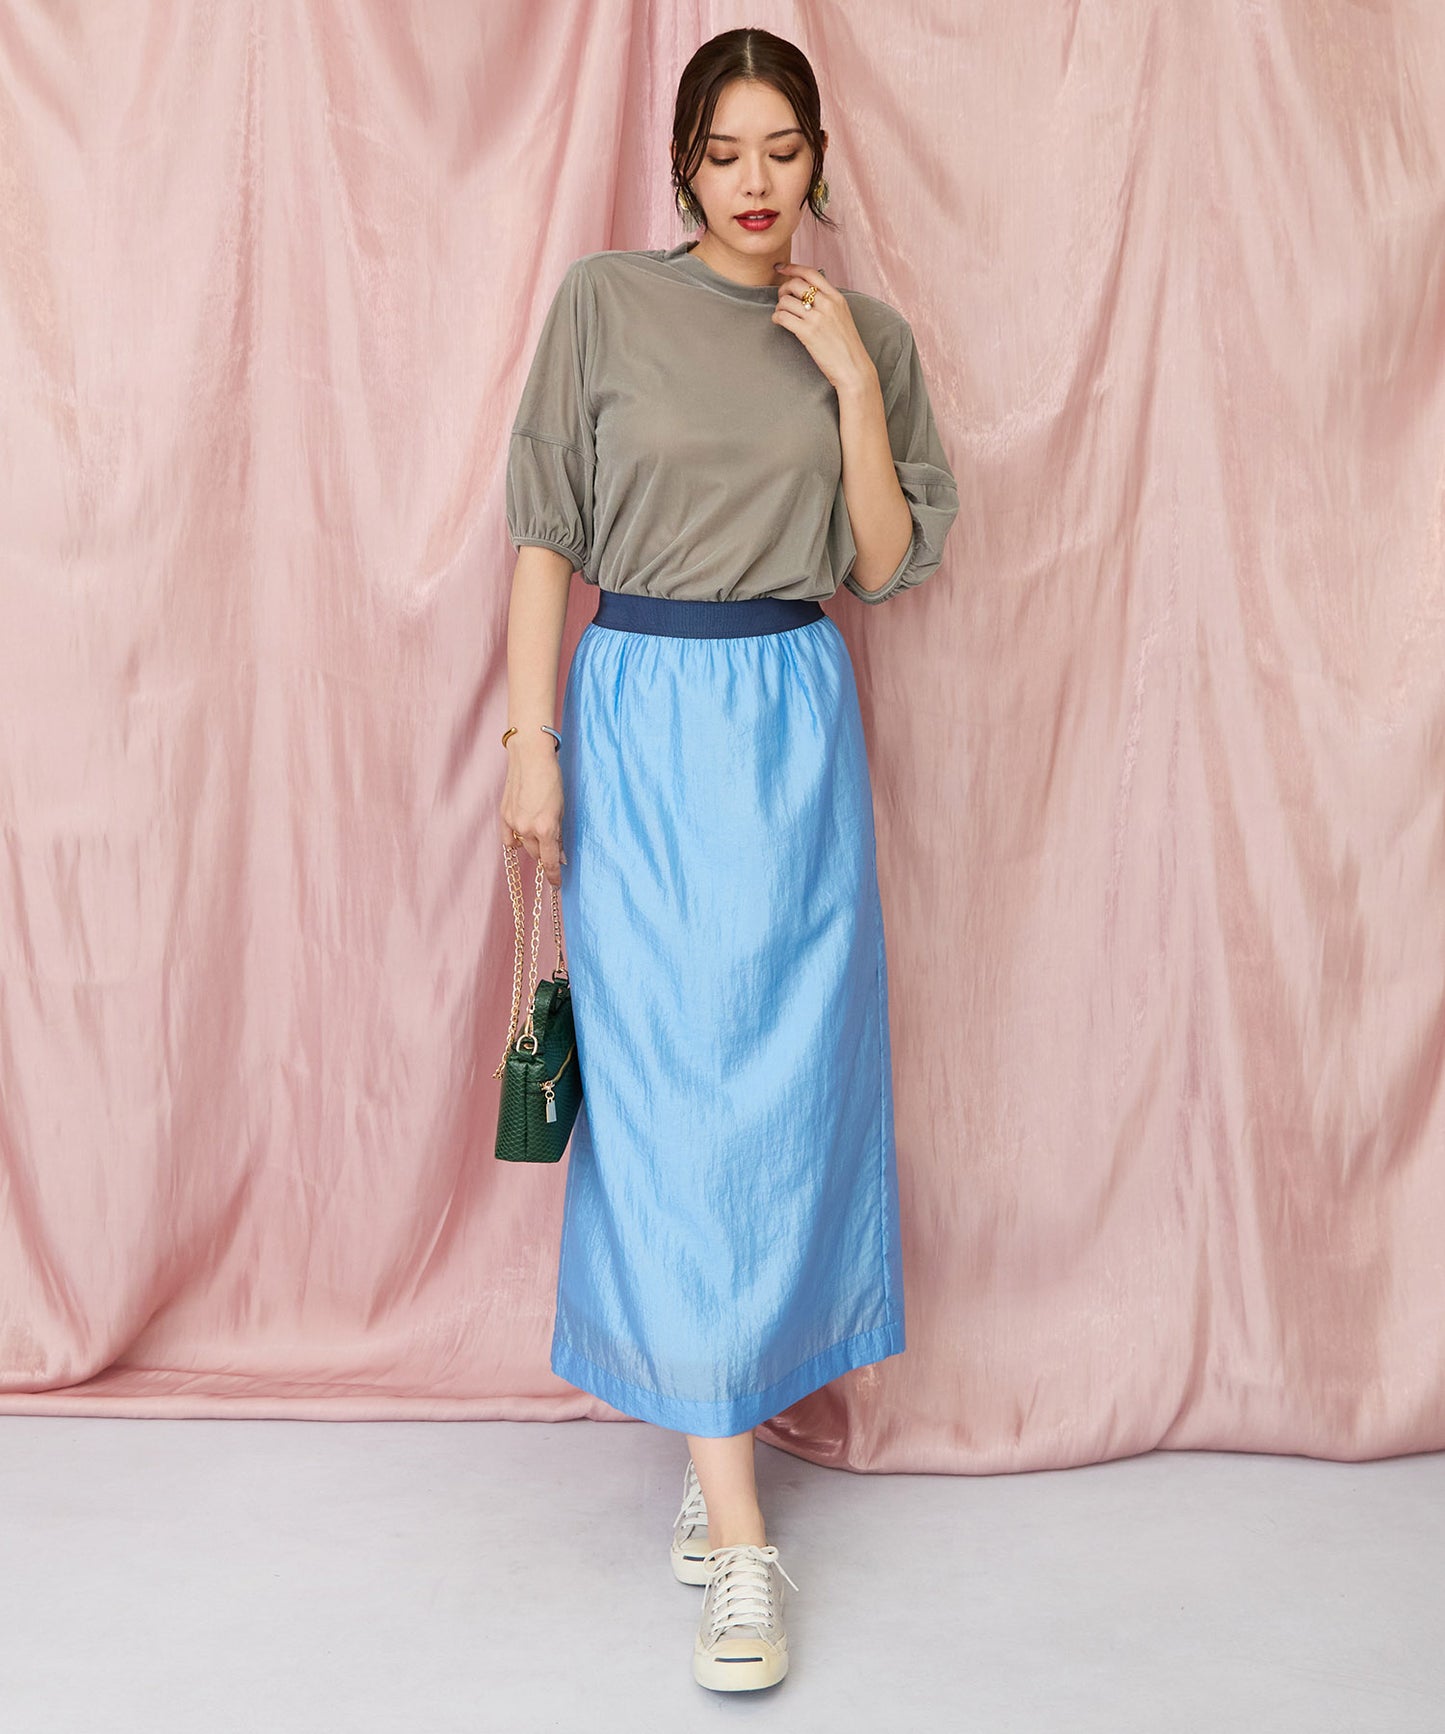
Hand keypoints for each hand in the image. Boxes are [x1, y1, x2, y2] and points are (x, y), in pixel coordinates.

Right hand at [501, 737, 567, 886]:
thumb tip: (559, 853)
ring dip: (532, 845)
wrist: (529, 757)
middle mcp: (527, 828)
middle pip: (536, 854)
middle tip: (554, 846)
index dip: (555, 875)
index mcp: (546, 828)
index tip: (557, 883)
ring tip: (539, 832)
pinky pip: (508, 838)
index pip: (551, 861)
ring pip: (523, 846)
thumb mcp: (562, 809)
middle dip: (546, 854)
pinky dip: (516, 839)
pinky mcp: (503, 815)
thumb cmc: (551, 779)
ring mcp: (513, 823)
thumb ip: (559, 834)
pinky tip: (522, 835)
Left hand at [771, 261, 876, 395]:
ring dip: (779, 306)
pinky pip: (783, 317)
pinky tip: (779, 322)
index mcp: (836, 298)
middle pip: (795, 284)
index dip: (793, 268)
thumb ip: (828, 303)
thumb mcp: (842, 316)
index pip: (811, 273)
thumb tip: (808, 293)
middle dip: (783, 289)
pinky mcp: (808, 333)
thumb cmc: (846, 346)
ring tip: (782, 314)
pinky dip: (777, 317)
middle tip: (782, 299)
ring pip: (786, 300)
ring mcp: (817, 318)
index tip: (781, 268)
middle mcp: (827, 304)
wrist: (853, 369)